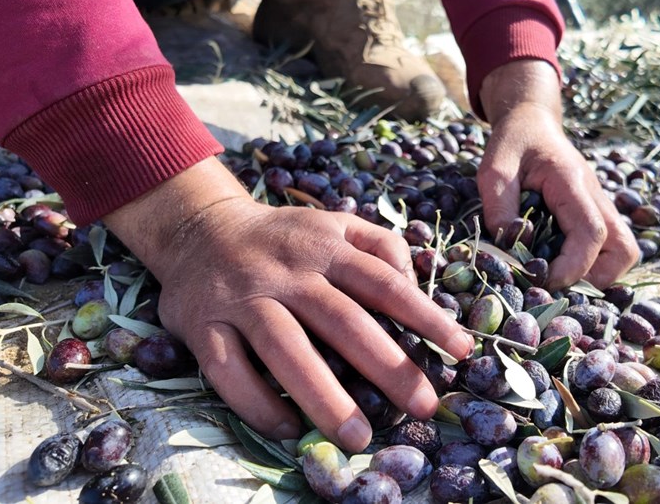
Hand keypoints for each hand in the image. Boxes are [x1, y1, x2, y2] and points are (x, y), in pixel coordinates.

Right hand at [105, 158, 472, 451]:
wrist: (198, 228)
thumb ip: (381, 246)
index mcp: (327, 246)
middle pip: (343, 321)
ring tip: (358, 437)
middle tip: (423, 407)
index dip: (426, 316)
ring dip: (324, 396)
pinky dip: (258, 403)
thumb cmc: (284, 238)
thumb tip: (417, 286)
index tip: (461, 351)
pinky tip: (289, 429)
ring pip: (286, 349)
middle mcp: (288, 271)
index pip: (385, 283)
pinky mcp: (204, 325)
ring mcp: (244, 298)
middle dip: (388, 367)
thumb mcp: (335, 223)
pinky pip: (230, 371)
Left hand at [478, 60, 639, 288]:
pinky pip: (610, 246)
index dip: (573, 266)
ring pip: (623, 250)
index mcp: (572, 183)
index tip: (543, 279)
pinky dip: (592, 263)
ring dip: (599, 273)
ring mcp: (600, 205)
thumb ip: (499, 207)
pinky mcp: (595, 213)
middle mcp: (595, 196)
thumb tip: (511, 247)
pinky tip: (561, 264)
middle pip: (623, 248)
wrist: (532, 122)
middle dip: (596, 277)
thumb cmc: (513, 143)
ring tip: (561, 276)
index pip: (591, 232)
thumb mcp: (494, 169)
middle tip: (558, 282)